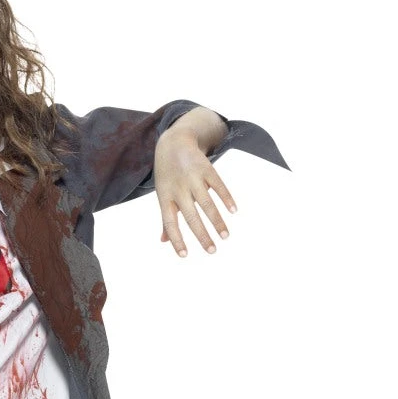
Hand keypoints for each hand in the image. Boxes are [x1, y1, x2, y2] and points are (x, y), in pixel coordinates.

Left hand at [153, 130, 237, 257]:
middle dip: (202, 235)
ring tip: (226, 236)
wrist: (173, 142)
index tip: (185, 255)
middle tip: (212, 251)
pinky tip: (234, 210)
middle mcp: (179, 189)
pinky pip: (218, 185)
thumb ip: (165, 217)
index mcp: (165, 198)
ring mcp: (192, 178)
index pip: (170, 223)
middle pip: (191, 217)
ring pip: (206, 204)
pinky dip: (227, 198)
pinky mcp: (206, 168)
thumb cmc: (168, 175)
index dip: (176, 239)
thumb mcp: (163, 194)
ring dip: (217, 221)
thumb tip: (164, 241)